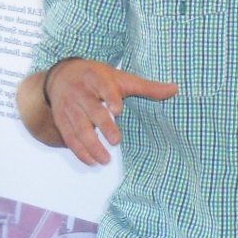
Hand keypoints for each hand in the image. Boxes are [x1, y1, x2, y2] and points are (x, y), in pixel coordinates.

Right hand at [44, 58, 177, 165]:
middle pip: (92, 110)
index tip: (118, 109)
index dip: (110, 97)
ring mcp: (69, 107)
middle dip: (103, 126)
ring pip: (79, 128)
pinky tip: (92, 162)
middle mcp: (80, 92)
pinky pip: (69, 138)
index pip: (103, 86)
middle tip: (117, 141)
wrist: (62, 76)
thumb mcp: (121, 78)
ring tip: (105, 160)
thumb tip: (175, 89)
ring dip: (91, 145)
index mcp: (96, 78)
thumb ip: (146, 87)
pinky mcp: (62, 120)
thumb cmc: (96, 78)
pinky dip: (80, 151)